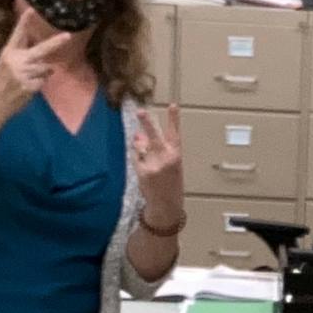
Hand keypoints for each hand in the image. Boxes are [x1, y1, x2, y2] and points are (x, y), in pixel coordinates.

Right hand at [0, 7, 71, 108]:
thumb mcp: (6, 63)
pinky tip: (27, 87)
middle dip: (56, 42)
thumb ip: (21, 55)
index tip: (32, 9)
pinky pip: (43, 81)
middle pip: (41, 50)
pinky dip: (39, 83)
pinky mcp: (30, 86)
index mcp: (9, 52)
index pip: (18, 34)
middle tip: (68, 36)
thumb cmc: (0, 82)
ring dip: (42, 73)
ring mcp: (24, 74)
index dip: (25, 22)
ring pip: (46, 68)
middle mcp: (17, 61)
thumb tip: (42, 52)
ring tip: (28, 78)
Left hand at [134, 105, 184, 224]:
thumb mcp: (170, 166)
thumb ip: (157, 149)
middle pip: (154, 136)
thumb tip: (139, 135)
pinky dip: (137, 160)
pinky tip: (143, 168)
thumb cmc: (170, 185)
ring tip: (146, 157)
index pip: (175, 133)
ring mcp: (153, 165)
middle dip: (147, 123)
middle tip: (140, 111)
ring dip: (139, 148)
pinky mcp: (143, 171)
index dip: (173, 119)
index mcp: (176, 155)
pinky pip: (135, 158)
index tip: (172, 105)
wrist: (167, 206)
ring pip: (140, 147)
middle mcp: (166, 158)